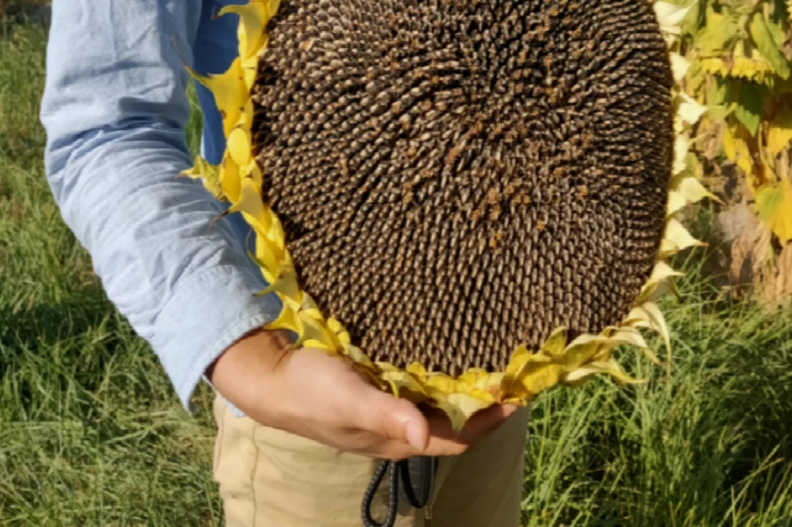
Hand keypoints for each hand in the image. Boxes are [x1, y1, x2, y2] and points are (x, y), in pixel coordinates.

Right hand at [206, 327, 519, 459]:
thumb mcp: (348, 400)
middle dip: (485, 403)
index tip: (520, 395)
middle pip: (454, 423)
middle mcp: (399, 428)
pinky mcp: (379, 389)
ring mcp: (389, 410)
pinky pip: (420, 387)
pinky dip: (441, 375)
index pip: (458, 437)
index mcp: (397, 439)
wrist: (272, 379)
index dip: (490, 421)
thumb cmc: (310, 391)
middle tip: (514, 370)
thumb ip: (386, 415)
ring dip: (465, 389)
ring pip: (439, 405)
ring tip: (493, 359)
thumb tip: (425, 435)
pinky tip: (450, 352)